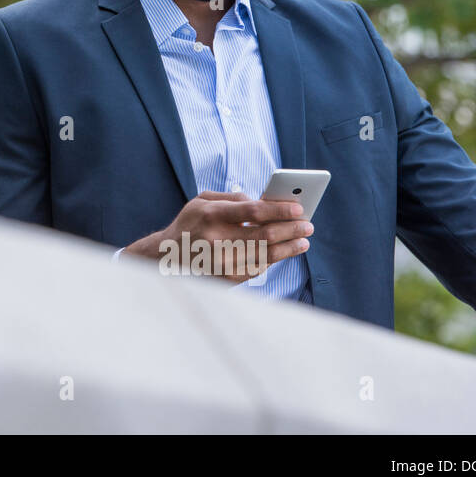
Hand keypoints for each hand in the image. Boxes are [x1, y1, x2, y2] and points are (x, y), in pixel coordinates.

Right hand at [120, 191, 313, 283]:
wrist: (167, 256)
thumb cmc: (190, 223)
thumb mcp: (202, 200)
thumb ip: (233, 197)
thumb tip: (264, 202)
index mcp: (211, 215)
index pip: (254, 211)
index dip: (280, 210)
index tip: (299, 208)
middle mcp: (217, 240)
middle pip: (266, 234)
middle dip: (292, 229)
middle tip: (308, 225)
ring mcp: (222, 262)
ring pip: (267, 255)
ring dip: (290, 248)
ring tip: (303, 241)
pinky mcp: (226, 279)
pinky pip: (259, 269)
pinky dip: (274, 260)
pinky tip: (284, 253)